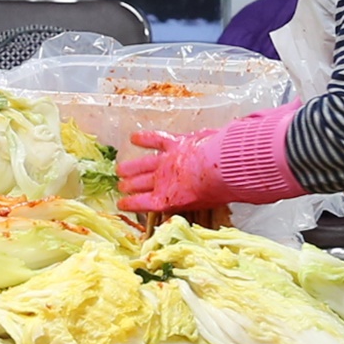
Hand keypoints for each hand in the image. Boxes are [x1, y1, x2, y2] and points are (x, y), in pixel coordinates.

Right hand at [116, 127, 237, 215]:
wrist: (223, 168)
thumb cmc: (219, 189)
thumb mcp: (206, 205)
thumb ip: (196, 202)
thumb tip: (199, 203)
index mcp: (170, 199)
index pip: (144, 203)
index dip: (132, 203)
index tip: (122, 204)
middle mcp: (164, 181)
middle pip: (141, 183)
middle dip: (130, 185)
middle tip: (121, 186)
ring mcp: (167, 161)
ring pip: (143, 165)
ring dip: (131, 167)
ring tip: (120, 169)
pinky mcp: (175, 143)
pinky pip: (156, 140)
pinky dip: (144, 138)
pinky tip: (134, 138)